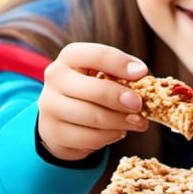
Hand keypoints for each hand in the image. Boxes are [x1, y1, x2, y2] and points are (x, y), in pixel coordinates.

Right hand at [36, 42, 148, 161]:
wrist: (63, 116)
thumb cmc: (92, 88)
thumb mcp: (104, 74)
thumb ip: (122, 73)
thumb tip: (142, 74)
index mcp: (71, 56)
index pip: (98, 56)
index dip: (122, 64)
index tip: (142, 73)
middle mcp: (56, 77)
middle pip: (95, 90)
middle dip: (122, 99)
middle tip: (140, 105)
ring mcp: (50, 106)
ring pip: (92, 117)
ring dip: (121, 121)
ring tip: (138, 122)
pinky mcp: (53, 132)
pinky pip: (88, 138)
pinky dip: (109, 136)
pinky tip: (118, 131)